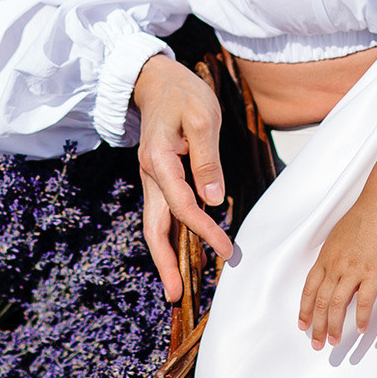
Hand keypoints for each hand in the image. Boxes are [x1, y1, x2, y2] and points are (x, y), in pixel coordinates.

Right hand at [133, 55, 236, 301]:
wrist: (159, 81)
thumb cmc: (184, 95)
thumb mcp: (202, 118)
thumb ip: (206, 159)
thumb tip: (213, 200)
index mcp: (158, 161)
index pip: (181, 206)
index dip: (204, 230)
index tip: (225, 250)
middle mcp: (150, 175)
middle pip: (153, 228)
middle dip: (164, 263)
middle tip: (175, 296)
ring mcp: (152, 179)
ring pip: (155, 224)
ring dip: (165, 256)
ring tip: (177, 286)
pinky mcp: (159, 178)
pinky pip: (163, 213)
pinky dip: (171, 236)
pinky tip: (184, 251)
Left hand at [298, 201, 376, 347]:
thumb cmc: (361, 218)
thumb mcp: (338, 238)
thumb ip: (333, 258)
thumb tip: (332, 274)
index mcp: (325, 258)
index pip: (309, 289)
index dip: (305, 310)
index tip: (303, 325)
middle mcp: (335, 266)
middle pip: (321, 302)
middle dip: (317, 326)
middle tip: (316, 343)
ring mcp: (353, 270)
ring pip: (337, 305)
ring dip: (334, 326)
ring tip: (333, 341)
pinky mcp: (373, 273)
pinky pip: (364, 301)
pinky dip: (361, 317)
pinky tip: (360, 329)